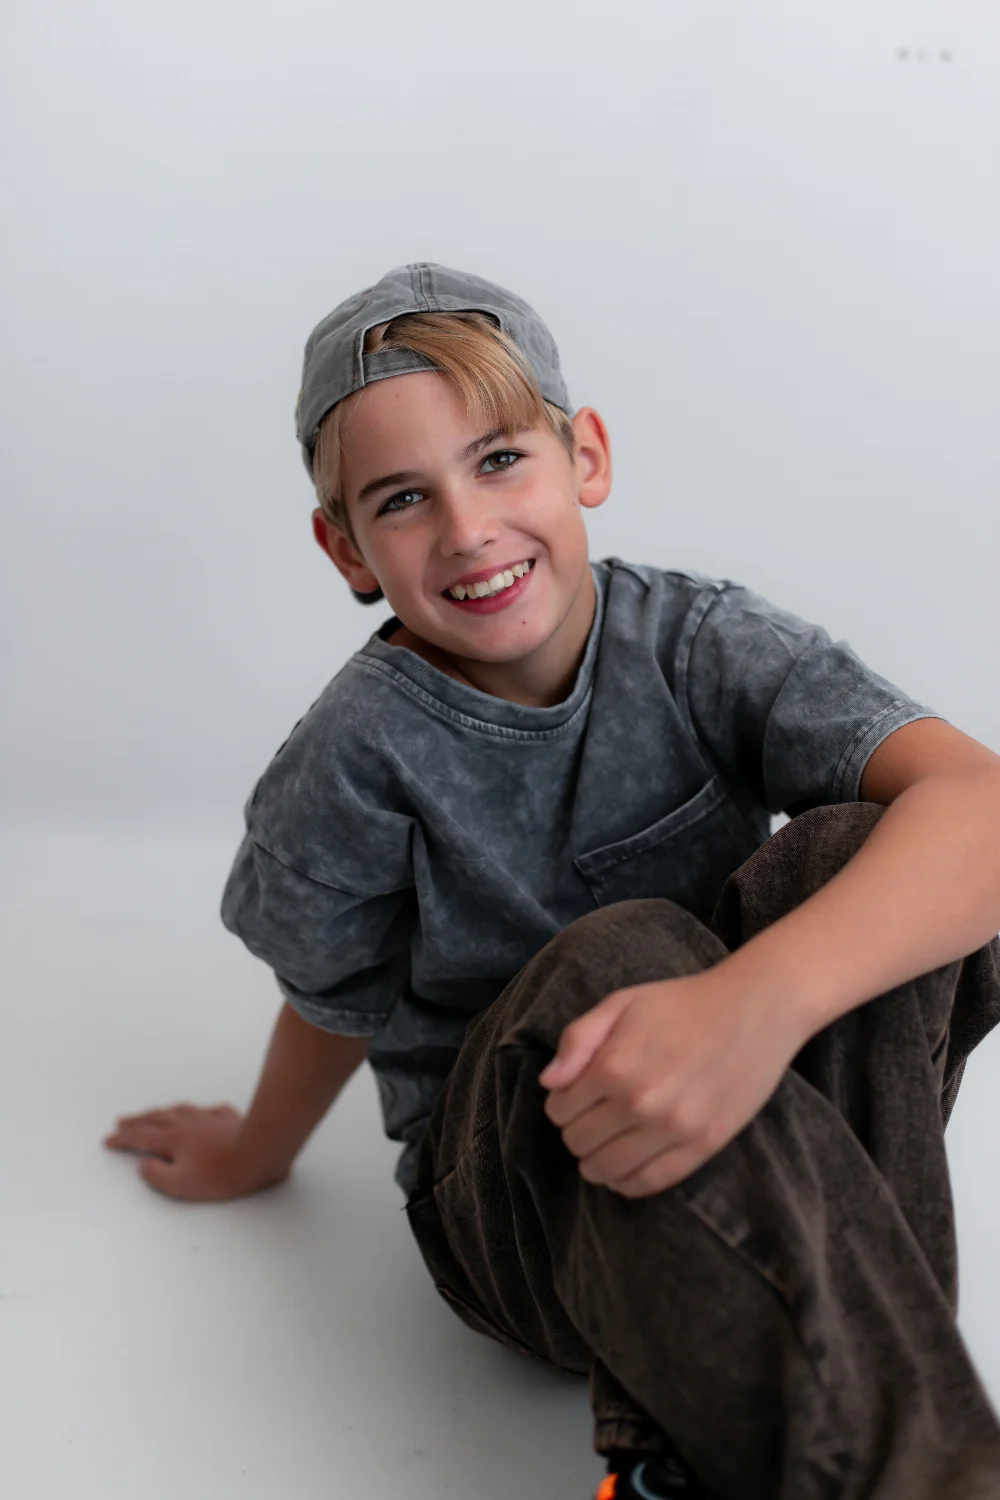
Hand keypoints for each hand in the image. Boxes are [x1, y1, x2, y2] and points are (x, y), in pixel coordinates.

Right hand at [103, 1103, 288, 1200]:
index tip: (109, 1139)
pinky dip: (199, 1112)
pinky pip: (209, 1111)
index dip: (122, 1139)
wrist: (257, 1153)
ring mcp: (208, 1118)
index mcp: (173, 1140)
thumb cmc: (219, 1174)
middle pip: (156, 1119)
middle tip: (122, 1121)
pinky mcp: (229, 1118)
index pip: (141, 1138)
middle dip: (136, 1121)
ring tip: (154, 1113)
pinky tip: (201, 1113)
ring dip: (162, 1112)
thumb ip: (156, 1176)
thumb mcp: (180, 1184)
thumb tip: (144, 1165)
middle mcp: (187, 1124)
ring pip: (179, 1110)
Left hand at [538, 962, 805, 1197]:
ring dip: (595, 1162)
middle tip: (591, 1118)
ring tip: (603, 1146)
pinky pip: (650, 1183)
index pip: (560, 1110)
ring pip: (608, 1170)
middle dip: (576, 1131)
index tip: (574, 1096)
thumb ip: (578, 1039)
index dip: (561, 1104)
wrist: (753, 1011)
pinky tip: (624, 1168)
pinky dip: (627, 1183)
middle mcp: (640, 1103)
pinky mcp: (703, 1146)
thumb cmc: (682, 1003)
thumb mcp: (621, 1003)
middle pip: (579, 1142)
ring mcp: (673, 1129)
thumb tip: (550, 1083)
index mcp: (614, 1066)